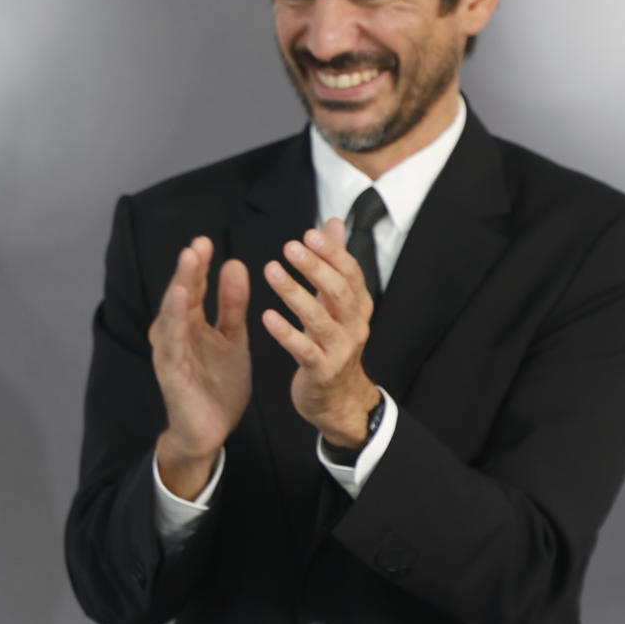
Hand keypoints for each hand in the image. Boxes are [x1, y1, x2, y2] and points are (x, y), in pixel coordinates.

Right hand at [148, 238, 251, 496]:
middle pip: (179, 295)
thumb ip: (232, 305)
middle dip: (188, 270)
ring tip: (188, 263)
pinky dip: (175, 320)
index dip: (198, 265)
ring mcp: (170, 352)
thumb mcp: (233, 339)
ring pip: (172, 314)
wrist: (210, 431)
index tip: (206, 241)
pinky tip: (180, 301)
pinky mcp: (171, 372)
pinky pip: (173, 343)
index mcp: (190, 324)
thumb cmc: (218, 385)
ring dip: (179, 287)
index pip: (192, 288)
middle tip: (197, 244)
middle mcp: (174, 333)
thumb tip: (235, 264)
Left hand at [260, 220, 379, 446]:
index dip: (332, 253)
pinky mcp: (321, 372)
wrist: (339, 401)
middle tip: (289, 247)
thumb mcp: (337, 304)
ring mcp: (339, 351)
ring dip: (294, 293)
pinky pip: (303, 350)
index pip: (351, 273)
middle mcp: (354, 326)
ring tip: (271, 272)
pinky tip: (266, 316)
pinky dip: (285, 333)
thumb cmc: (333, 345)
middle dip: (315, 267)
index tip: (309, 233)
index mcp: (358, 307)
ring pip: (319, 319)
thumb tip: (333, 223)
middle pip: (338, 292)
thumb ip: (334, 264)